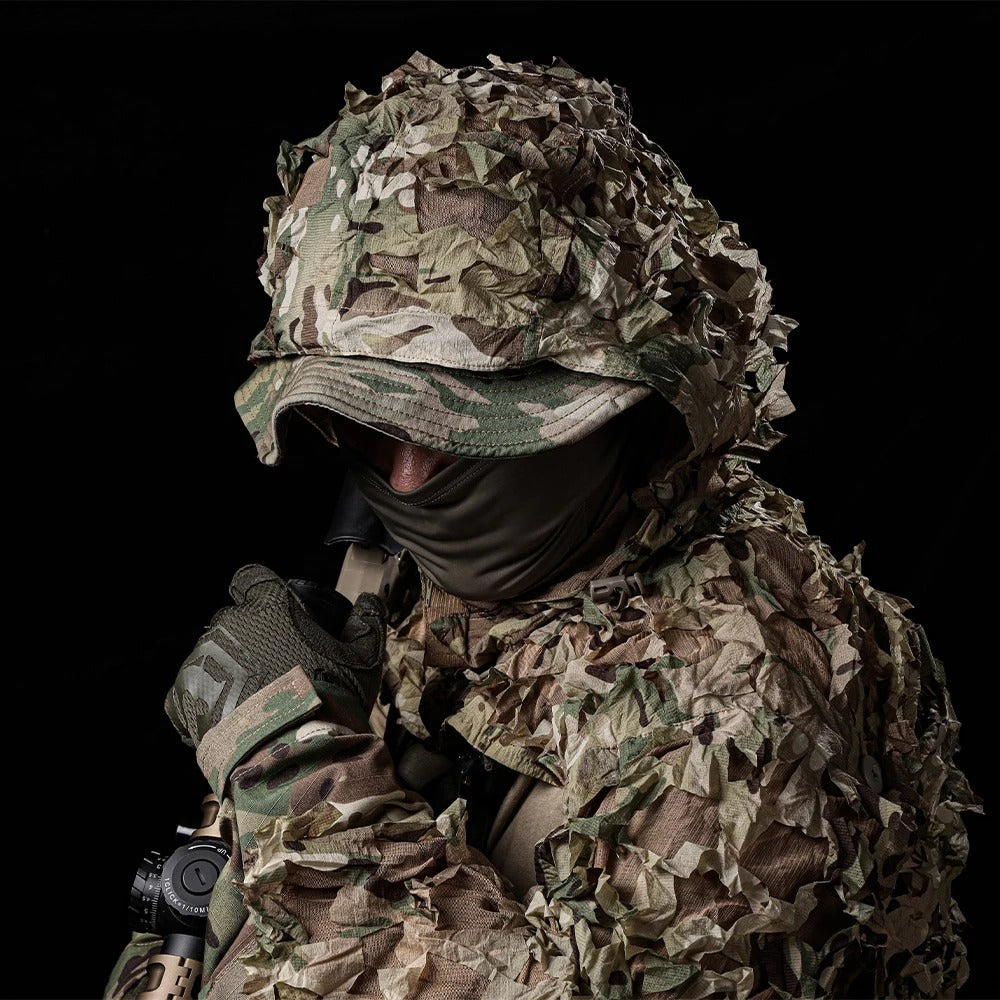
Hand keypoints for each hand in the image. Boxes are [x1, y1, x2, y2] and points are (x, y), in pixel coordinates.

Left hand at [164, 564, 387, 748]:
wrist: (291, 756)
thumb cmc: (329, 698)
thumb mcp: (363, 659)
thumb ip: (367, 624)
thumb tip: (371, 601)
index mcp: (268, 605)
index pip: (251, 578)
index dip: (261, 592)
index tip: (274, 612)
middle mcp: (228, 625)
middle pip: (233, 619)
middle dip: (250, 636)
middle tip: (274, 666)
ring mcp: (200, 661)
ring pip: (211, 654)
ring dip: (228, 669)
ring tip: (255, 701)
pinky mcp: (182, 697)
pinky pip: (190, 691)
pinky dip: (206, 701)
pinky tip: (232, 719)